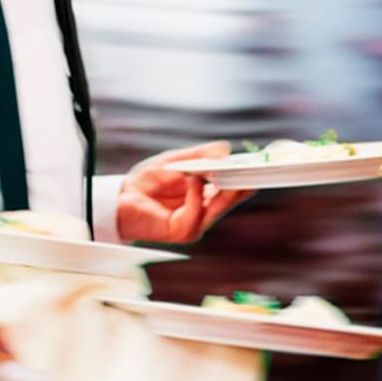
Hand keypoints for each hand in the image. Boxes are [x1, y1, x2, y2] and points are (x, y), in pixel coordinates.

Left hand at [117, 141, 253, 243]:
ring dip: (221, 188)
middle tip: (255, 168)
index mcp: (205, 197)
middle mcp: (203, 212)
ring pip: (218, 208)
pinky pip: (196, 213)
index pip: (232, 189)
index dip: (246, 178)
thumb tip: (226, 149)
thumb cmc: (146, 182)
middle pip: (230, 199)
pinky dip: (196, 195)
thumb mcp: (176, 161)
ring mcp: (194, 224)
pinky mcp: (181, 231)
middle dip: (243, 184)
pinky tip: (194, 179)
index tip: (261, 165)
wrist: (120, 197)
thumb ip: (200, 156)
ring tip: (224, 168)